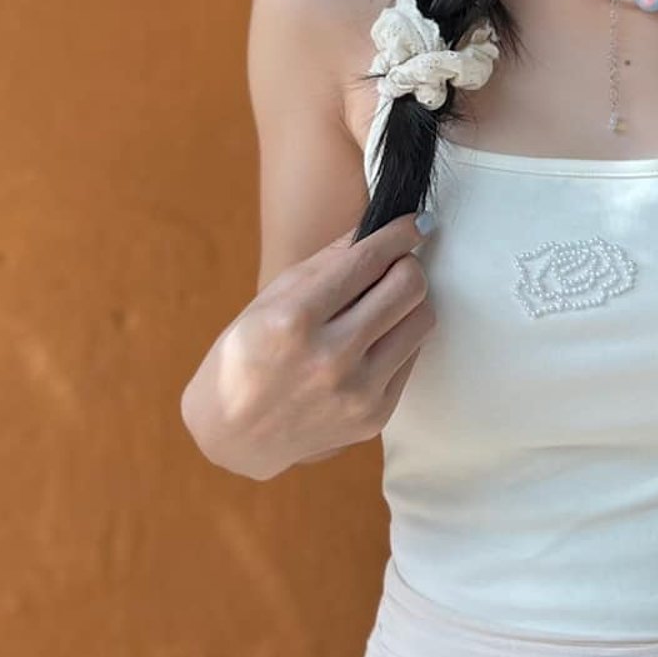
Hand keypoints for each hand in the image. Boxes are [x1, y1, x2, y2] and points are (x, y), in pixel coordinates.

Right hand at [210, 212, 436, 477]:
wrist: (235, 434)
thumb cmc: (249, 353)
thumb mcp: (272, 298)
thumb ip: (328, 261)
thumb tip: (379, 227)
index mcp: (295, 319)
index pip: (369, 260)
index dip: (400, 233)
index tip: (416, 222)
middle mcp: (331, 358)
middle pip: (409, 286)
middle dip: (407, 264)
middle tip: (395, 263)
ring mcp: (357, 392)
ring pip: (422, 319)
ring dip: (409, 302)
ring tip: (383, 303)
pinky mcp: (375, 416)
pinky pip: (412, 357)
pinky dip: (398, 339)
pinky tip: (373, 340)